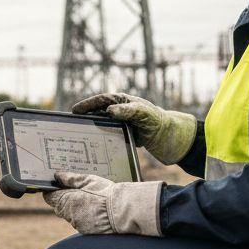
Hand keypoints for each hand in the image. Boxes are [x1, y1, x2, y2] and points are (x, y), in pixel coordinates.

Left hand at [41, 172, 163, 235]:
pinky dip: (85, 215)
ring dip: (76, 207)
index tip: (57, 185)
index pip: (50, 197)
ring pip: (71, 215)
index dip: (52, 190)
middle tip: (75, 189)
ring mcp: (78, 224)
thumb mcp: (88, 180)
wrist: (123, 213)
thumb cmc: (106, 194)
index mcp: (66, 201)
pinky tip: (95, 208)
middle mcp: (69, 215)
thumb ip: (71, 178)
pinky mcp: (87, 231)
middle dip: (65, 198)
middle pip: (60, 206)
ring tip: (89, 198)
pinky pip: (81, 221)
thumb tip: (58, 176)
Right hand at [71, 92, 197, 164]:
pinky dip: (102, 140)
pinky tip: (96, 148)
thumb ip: (128, 111)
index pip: (102, 100)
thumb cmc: (161, 124)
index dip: (87, 105)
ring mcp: (124, 123)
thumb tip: (108, 110)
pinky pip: (111, 136)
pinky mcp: (127, 136)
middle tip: (73, 125)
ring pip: (104, 125)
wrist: (175, 139)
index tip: (74, 111)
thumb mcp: (144, 115)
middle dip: (86, 117)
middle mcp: (123, 111)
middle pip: (100, 112)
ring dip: (93, 129)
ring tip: (80, 138)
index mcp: (125, 102)